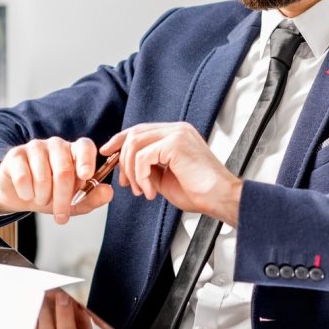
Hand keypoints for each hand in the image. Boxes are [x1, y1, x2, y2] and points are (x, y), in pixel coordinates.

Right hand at [0, 137, 112, 223]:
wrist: (18, 195)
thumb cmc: (50, 194)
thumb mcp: (73, 202)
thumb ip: (93, 197)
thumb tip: (109, 192)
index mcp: (74, 152)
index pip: (85, 146)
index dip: (87, 160)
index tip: (86, 176)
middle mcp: (57, 145)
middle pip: (64, 169)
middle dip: (63, 198)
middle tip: (61, 216)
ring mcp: (36, 147)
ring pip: (43, 175)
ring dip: (43, 196)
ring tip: (42, 200)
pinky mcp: (16, 155)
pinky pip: (23, 176)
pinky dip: (27, 192)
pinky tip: (27, 194)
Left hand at [28, 288, 116, 328]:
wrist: (34, 287)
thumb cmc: (57, 294)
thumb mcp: (80, 299)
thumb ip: (94, 312)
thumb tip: (107, 327)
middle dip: (65, 321)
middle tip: (62, 299)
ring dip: (47, 318)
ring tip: (44, 301)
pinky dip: (32, 325)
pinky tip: (33, 313)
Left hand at [102, 122, 241, 225]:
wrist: (220, 198)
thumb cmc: (199, 192)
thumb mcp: (165, 177)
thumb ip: (148, 167)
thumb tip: (127, 168)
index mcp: (176, 134)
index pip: (140, 130)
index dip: (120, 140)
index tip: (108, 154)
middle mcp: (177, 129)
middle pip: (134, 134)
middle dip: (123, 160)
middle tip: (127, 184)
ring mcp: (177, 133)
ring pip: (135, 144)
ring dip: (132, 172)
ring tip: (143, 190)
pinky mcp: (175, 143)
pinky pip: (143, 157)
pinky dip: (141, 177)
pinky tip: (151, 191)